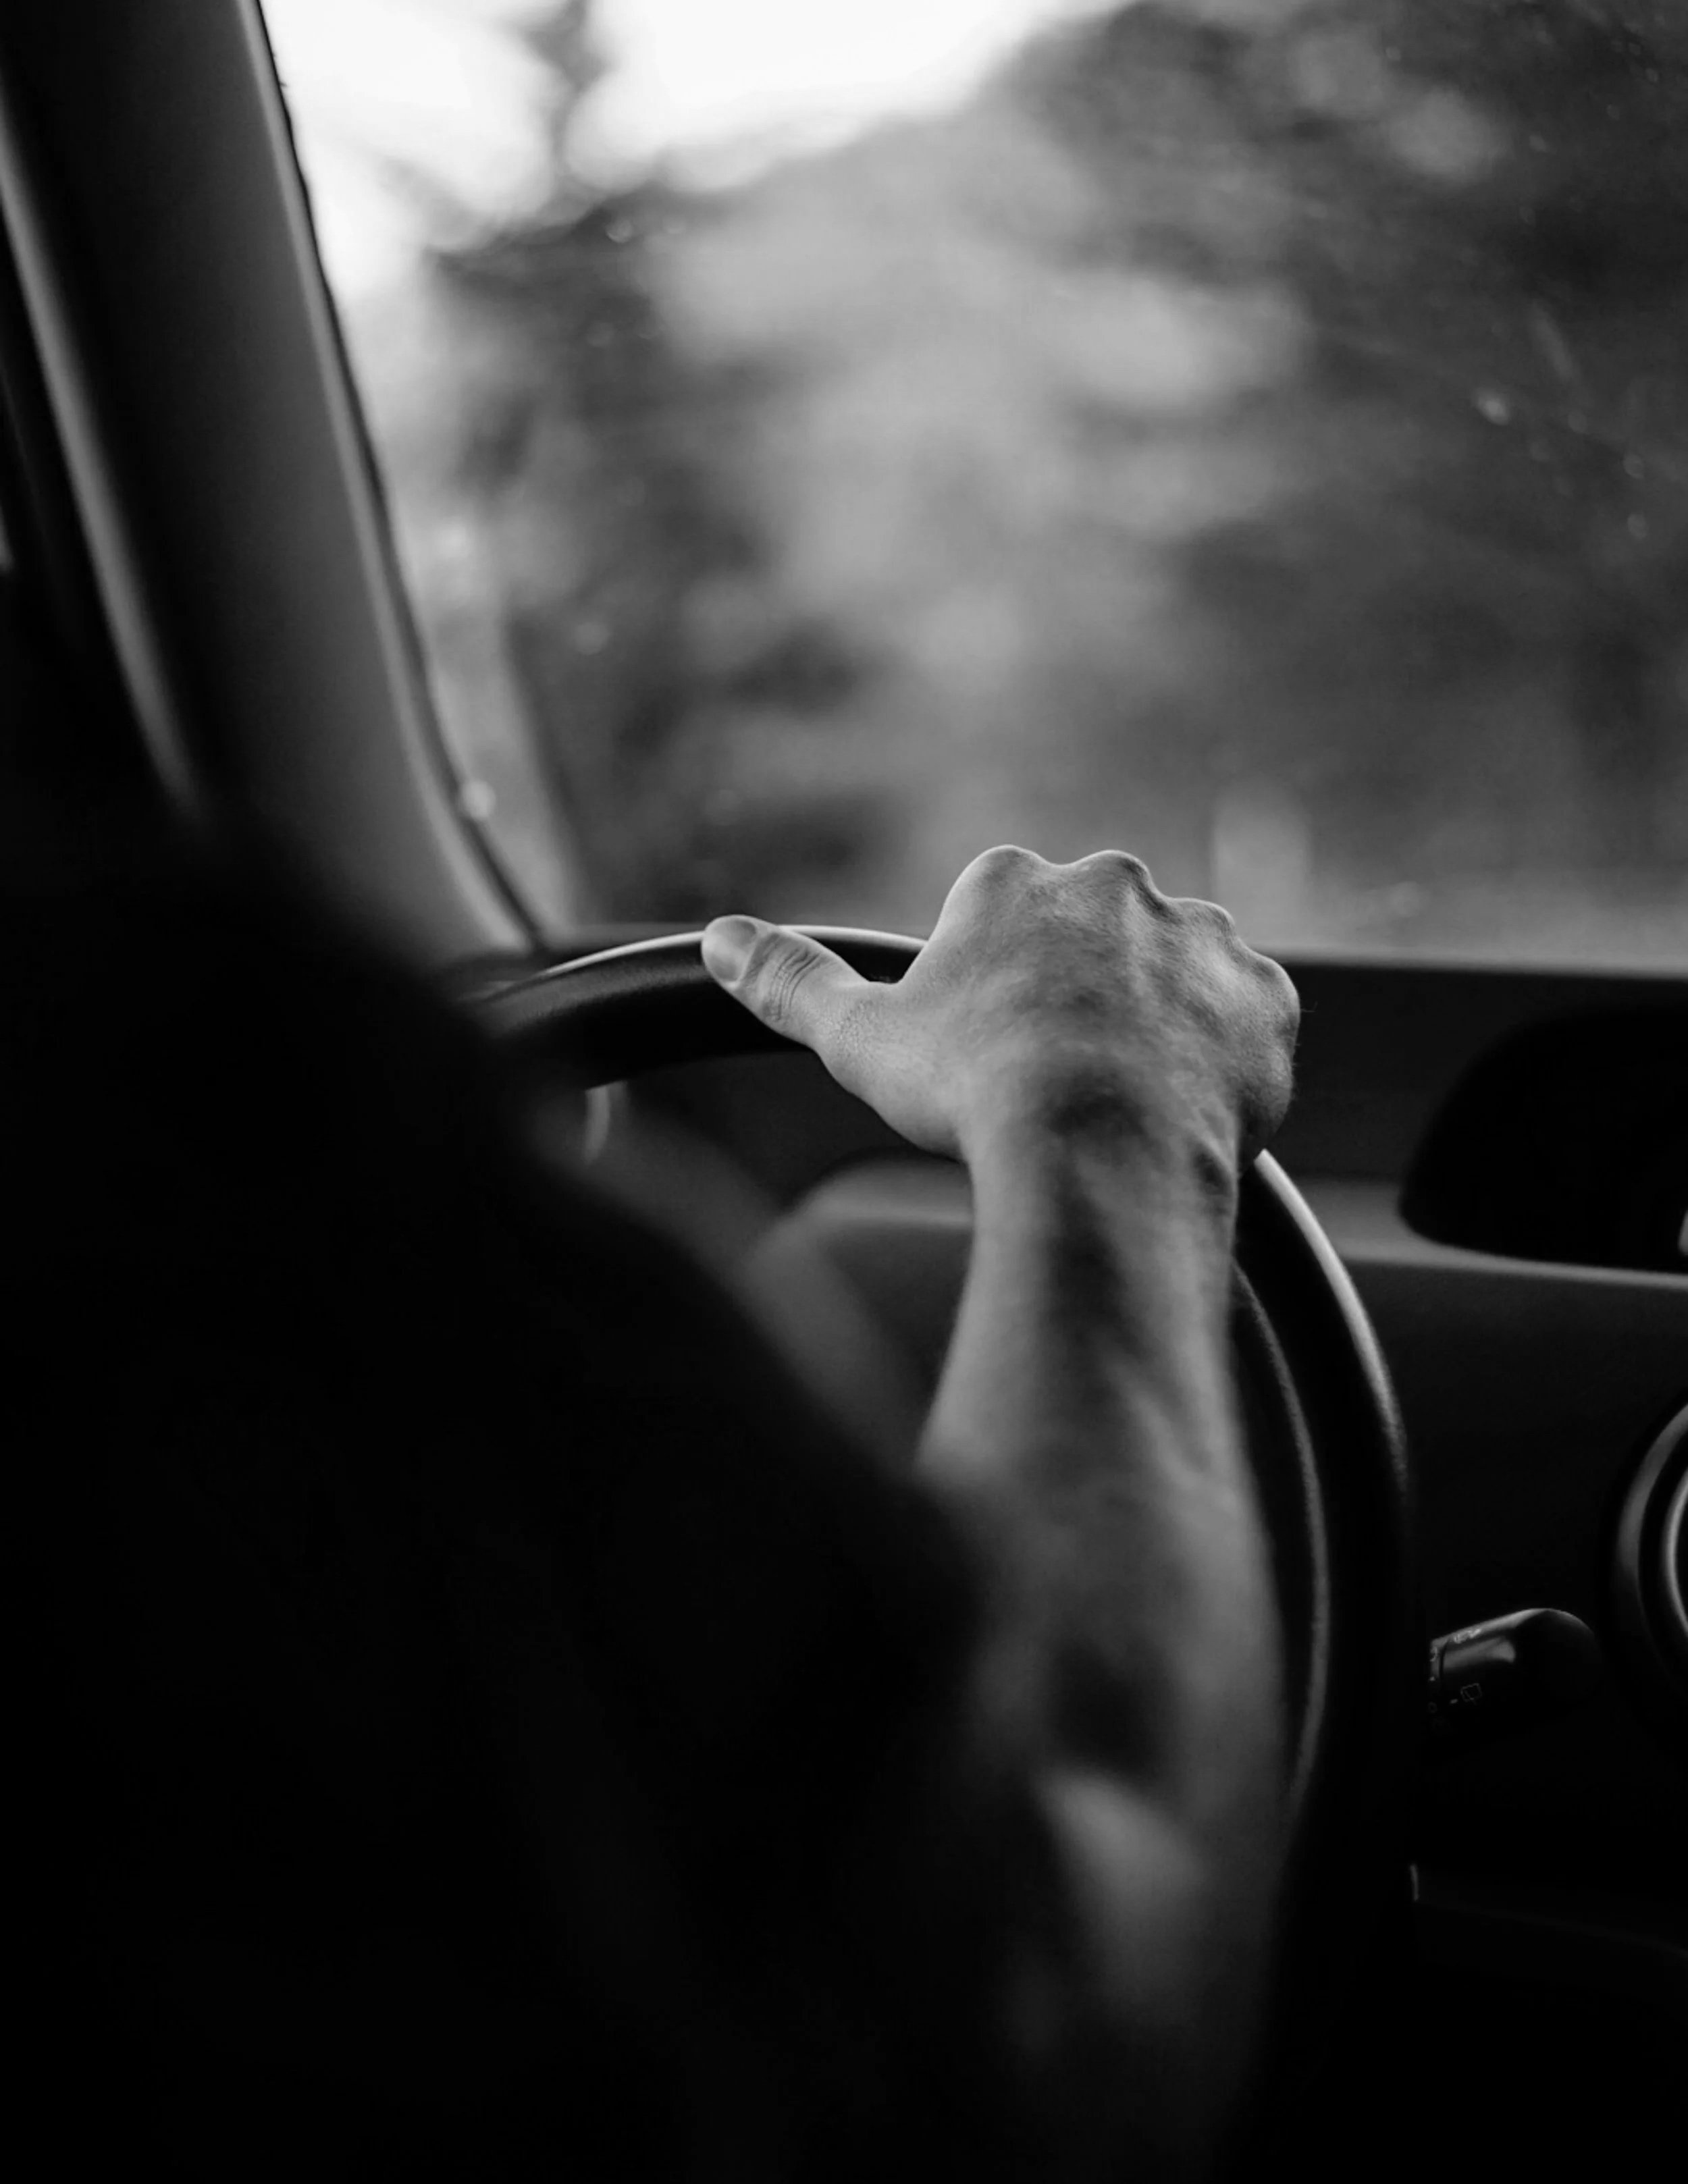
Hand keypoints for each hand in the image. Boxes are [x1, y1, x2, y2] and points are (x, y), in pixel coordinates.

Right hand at [701, 846, 1298, 1172]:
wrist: (1101, 1152)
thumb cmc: (972, 1092)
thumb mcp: (859, 1039)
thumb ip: (789, 981)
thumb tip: (718, 939)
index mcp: (1017, 880)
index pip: (1000, 910)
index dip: (991, 985)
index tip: (989, 1046)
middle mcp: (1117, 885)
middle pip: (1092, 937)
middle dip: (1079, 996)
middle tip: (1056, 1081)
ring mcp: (1202, 936)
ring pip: (1174, 975)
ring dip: (1155, 1023)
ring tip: (1122, 1106)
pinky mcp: (1266, 996)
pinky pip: (1247, 1019)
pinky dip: (1223, 1057)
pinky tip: (1185, 1109)